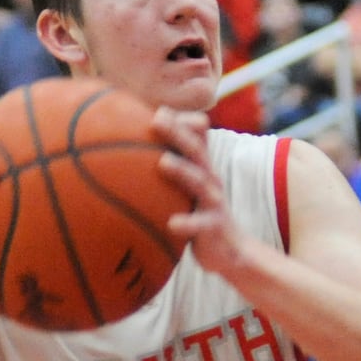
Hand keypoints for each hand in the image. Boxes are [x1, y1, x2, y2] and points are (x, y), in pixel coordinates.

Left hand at [153, 108, 248, 278]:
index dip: (181, 122)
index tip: (158, 108)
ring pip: (200, 182)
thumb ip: (170, 171)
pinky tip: (172, 224)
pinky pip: (201, 225)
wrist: (231, 251)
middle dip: (178, 133)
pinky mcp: (214, 227)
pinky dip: (187, 223)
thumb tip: (129, 156)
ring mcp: (214, 203)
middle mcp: (210, 180)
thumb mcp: (189, 190)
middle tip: (156, 119)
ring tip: (163, 162)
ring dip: (182, 171)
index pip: (196, 137)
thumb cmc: (201, 216)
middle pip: (196, 151)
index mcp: (201, 169)